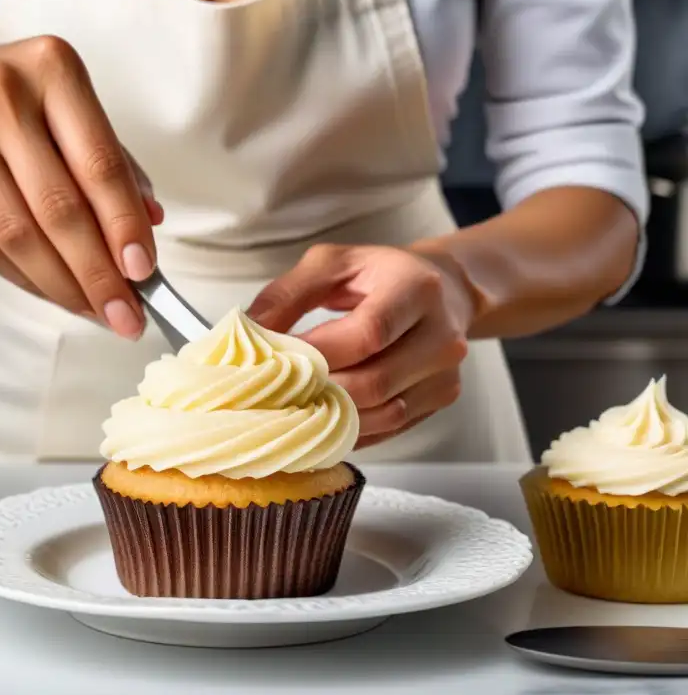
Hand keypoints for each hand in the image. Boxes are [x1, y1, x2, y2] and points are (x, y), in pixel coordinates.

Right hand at [0, 38, 162, 339]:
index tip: (144, 273)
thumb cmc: (14, 103)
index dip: (124, 226)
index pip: (100, 165)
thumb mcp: (69, 110)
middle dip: (98, 274)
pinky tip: (52, 293)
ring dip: (62, 286)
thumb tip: (151, 223)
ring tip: (94, 311)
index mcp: (54, 69)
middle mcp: (2, 93)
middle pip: (58, 208)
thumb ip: (112, 161)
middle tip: (126, 315)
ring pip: (18, 235)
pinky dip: (25, 279)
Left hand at [247, 244, 474, 447]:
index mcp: (416, 288)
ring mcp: (445, 373)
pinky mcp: (440, 399)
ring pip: (383, 414)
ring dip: (333, 418)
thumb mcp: (332, 264)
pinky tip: (322, 420)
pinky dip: (351, 431)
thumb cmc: (379, 275)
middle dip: (319, 392)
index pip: (366, 334)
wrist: (442, 291)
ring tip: (294, 408)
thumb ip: (287, 294)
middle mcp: (442, 334)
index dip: (317, 355)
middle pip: (374, 382)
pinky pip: (390, 430)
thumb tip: (250, 332)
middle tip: (277, 393)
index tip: (278, 363)